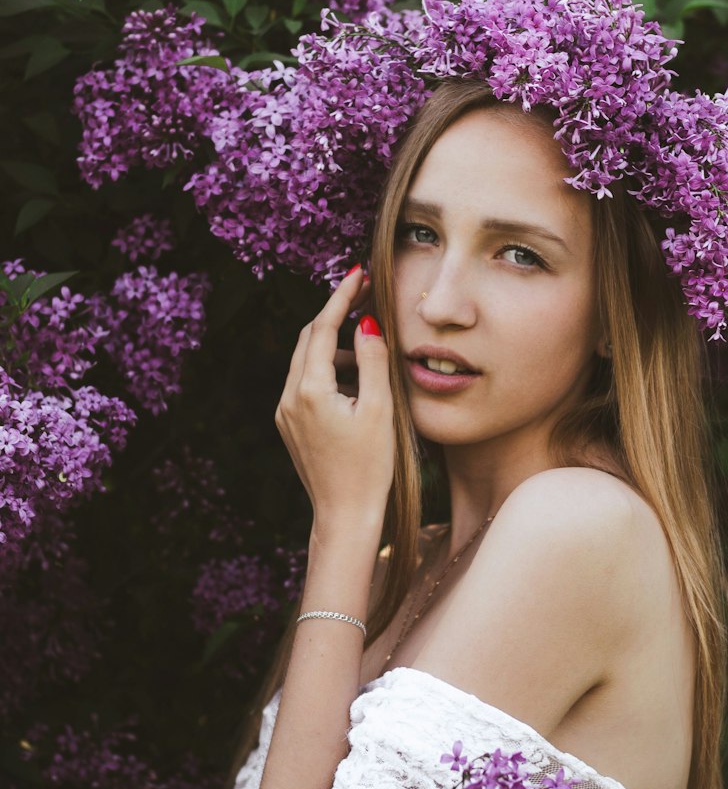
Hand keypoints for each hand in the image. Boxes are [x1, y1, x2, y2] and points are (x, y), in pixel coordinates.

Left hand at [275, 266, 393, 533]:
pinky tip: (356, 385)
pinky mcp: (291, 426)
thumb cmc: (370, 467)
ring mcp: (286, 413)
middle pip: (309, 339)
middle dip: (335, 316)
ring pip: (307, 362)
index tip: (358, 273)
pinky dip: (329, 372)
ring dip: (336, 348)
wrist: (345, 515)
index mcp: (310, 390)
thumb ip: (372, 361)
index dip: (341, 296)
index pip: (322, 327)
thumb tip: (366, 323)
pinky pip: (306, 384)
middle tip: (365, 297)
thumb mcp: (380, 409)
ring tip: (371, 356)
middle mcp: (289, 398)